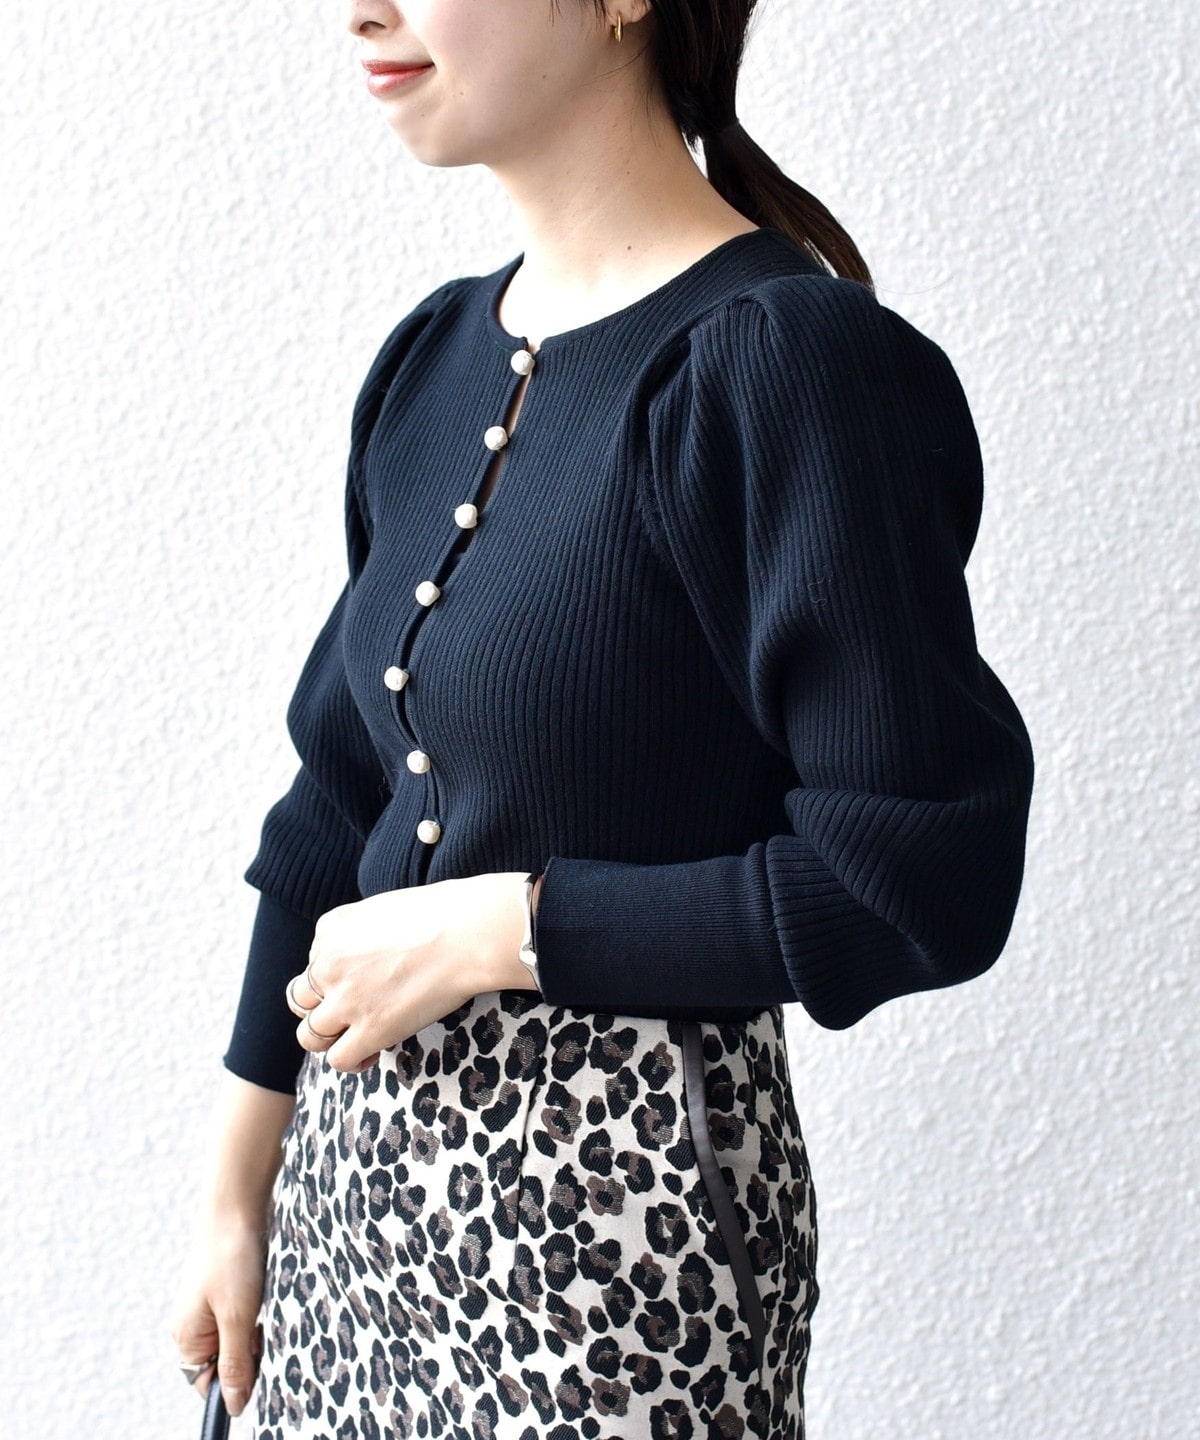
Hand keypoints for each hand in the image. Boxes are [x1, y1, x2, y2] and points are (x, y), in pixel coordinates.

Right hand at [170, 1218, 265, 1417]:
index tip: (260, 1364)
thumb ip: (235, 1363)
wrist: (236, 1204)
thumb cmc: (231, 1258)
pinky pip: (245, 1313)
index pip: (208, 1384)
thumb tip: (232, 1407)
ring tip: (263, 1303)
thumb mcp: (237, 1316)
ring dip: (257, 1329)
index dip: (236, 1381)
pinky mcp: (227, 1288)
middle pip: (226, 1361)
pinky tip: (266, 1291)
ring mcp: (209, 1305)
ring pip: (239, 1336)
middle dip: (250, 1352)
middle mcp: (193, 1325)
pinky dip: (259, 1309)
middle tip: (263, 1327)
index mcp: (186, 1337)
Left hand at [284, 872, 537, 1071]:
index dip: (336, 977)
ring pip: (310, 1035)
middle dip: (323, 1007)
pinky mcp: (370, 1028)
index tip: (363, 980)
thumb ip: (363, 931)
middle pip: (301, 999)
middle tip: (353, 1012)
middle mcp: (329, 963)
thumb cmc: (445, 913)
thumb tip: (372, 955)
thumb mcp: (385, 907)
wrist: (469, 932)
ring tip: (358, 1036)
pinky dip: (352, 1060)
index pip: (314, 962)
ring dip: (331, 1038)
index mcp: (331, 928)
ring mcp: (346, 999)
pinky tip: (373, 1052)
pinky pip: (338, 1059)